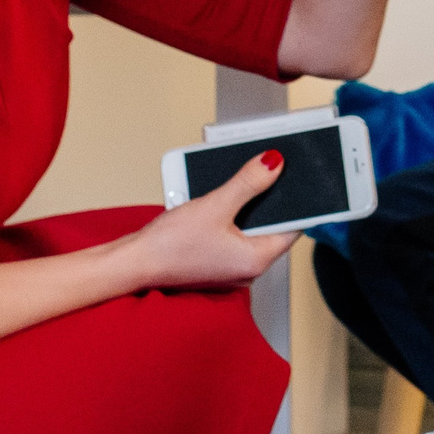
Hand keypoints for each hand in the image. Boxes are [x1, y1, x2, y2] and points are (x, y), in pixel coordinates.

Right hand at [124, 152, 297, 290]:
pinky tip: (215, 201)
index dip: (298, 202)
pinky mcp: (213, 262)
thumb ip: (248, 183)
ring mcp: (230, 267)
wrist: (134, 265)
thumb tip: (273, 164)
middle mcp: (247, 268)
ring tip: (235, 184)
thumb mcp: (215, 206)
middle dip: (266, 199)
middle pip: (270, 226)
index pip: (293, 228)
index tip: (299, 179)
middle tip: (262, 172)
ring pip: (248, 229)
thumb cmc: (170, 246)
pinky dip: (227, 217)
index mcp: (257, 260)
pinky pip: (230, 235)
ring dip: (243, 206)